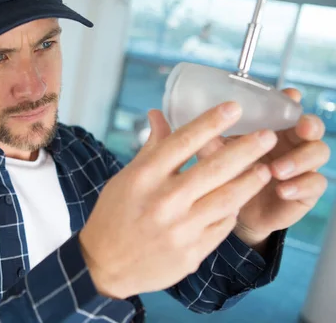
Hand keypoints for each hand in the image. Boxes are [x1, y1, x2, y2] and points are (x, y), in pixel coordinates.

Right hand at [79, 102, 277, 298]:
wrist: (105, 264)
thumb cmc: (114, 215)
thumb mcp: (127, 178)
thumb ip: (151, 148)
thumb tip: (160, 115)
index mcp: (144, 177)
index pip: (183, 141)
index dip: (211, 122)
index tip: (233, 108)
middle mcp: (164, 200)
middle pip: (214, 168)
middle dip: (246, 149)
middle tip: (268, 136)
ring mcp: (180, 229)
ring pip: (227, 199)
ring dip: (250, 181)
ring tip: (265, 169)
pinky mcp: (192, 252)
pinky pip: (222, 226)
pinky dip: (233, 210)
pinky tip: (239, 199)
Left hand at [197, 89, 330, 247]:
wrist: (226, 215)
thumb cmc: (213, 177)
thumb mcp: (202, 154)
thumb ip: (187, 135)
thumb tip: (154, 114)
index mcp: (265, 125)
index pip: (283, 106)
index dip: (288, 99)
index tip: (288, 94)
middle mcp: (286, 141)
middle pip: (307, 125)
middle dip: (306, 124)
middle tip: (300, 126)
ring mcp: (297, 165)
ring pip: (315, 153)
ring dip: (300, 158)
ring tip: (277, 168)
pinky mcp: (303, 192)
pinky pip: (313, 185)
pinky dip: (301, 185)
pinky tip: (283, 189)